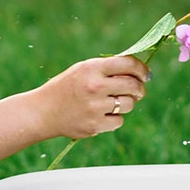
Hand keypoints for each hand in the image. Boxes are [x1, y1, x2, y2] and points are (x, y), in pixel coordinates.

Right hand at [36, 55, 150, 139]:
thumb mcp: (83, 70)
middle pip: (133, 86)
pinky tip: (102, 115)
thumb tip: (140, 72)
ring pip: (129, 105)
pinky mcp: (95, 125)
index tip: (146, 74)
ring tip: (113, 103)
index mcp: (92, 68)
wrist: (43, 111)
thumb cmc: (67, 87)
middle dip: (140, 88)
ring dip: (126, 104)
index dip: (142, 69)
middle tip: (138, 90)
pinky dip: (114, 119)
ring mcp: (95, 107)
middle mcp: (95, 86)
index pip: (128, 64)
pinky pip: (119, 121)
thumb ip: (108, 69)